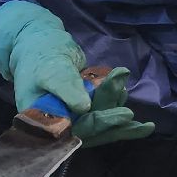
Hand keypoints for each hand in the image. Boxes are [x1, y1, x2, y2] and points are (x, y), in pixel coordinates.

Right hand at [0, 1, 153, 145]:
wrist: (39, 44)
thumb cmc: (40, 57)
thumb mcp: (52, 71)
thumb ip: (66, 88)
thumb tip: (84, 108)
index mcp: (45, 124)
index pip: (77, 130)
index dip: (102, 124)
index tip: (126, 116)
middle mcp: (58, 126)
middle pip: (93, 131)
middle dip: (116, 120)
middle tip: (137, 111)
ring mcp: (71, 118)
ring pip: (100, 122)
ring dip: (117, 107)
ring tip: (122, 81)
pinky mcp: (81, 109)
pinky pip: (101, 111)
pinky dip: (114, 101)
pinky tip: (122, 88)